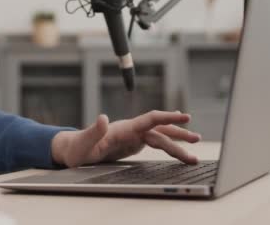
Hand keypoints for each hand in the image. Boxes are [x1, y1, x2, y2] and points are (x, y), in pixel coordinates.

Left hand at [51, 111, 201, 167]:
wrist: (71, 150)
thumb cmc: (76, 149)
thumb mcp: (83, 143)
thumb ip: (93, 131)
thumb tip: (103, 117)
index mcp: (122, 128)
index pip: (149, 120)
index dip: (167, 117)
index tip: (185, 116)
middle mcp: (130, 129)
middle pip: (159, 129)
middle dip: (179, 134)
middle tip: (197, 139)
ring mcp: (132, 135)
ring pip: (159, 137)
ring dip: (176, 143)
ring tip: (194, 154)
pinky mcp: (132, 142)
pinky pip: (154, 142)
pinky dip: (168, 143)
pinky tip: (178, 144)